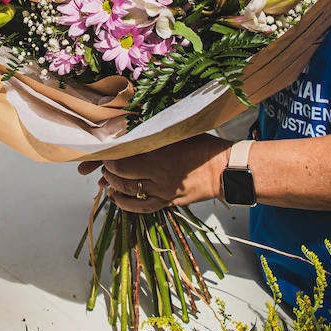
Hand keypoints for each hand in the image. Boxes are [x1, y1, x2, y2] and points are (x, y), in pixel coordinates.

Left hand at [77, 134, 228, 212]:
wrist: (224, 169)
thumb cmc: (203, 145)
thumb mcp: (179, 130)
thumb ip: (156, 128)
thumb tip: (132, 122)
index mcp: (160, 151)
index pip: (124, 154)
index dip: (109, 153)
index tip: (105, 149)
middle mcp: (159, 172)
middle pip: (121, 174)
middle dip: (108, 169)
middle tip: (105, 163)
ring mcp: (163, 190)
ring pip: (128, 191)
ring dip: (113, 185)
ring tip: (107, 178)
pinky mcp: (168, 202)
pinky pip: (141, 207)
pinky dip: (124, 204)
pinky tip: (115, 198)